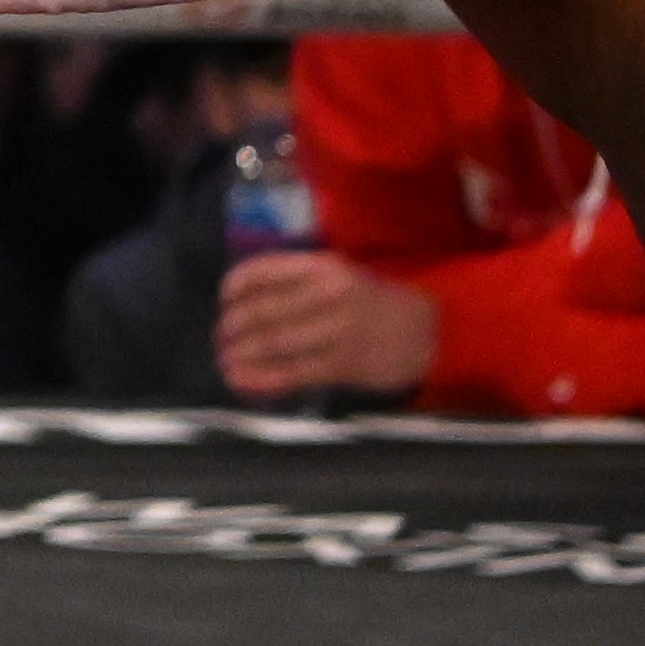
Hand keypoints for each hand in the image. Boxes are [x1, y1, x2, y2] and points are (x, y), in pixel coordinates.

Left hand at [212, 252, 438, 404]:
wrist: (425, 331)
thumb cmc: (372, 301)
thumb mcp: (339, 274)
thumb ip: (298, 280)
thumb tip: (246, 296)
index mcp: (324, 266)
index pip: (265, 270)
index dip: (236, 286)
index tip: (224, 299)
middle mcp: (328, 294)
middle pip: (264, 310)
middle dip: (233, 325)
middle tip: (220, 336)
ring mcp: (336, 331)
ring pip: (274, 342)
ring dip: (242, 353)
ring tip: (225, 359)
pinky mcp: (342, 364)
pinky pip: (292, 371)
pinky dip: (262, 377)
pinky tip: (241, 379)